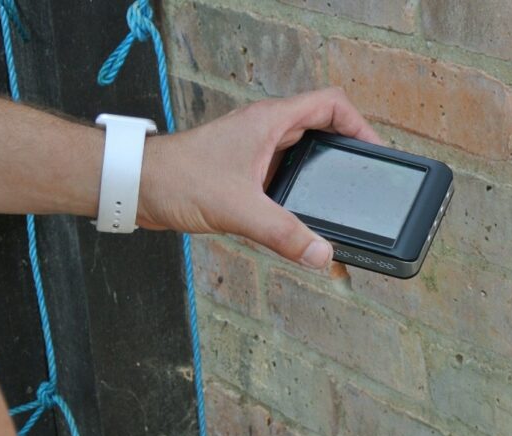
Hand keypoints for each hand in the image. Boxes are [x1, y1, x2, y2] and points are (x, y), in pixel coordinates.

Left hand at [138, 87, 380, 268]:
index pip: (330, 105)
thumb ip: (285, 234)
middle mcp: (265, 130)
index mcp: (270, 121)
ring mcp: (254, 149)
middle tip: (365, 180)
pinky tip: (303, 218)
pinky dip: (299, 192)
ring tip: (342, 201)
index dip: (359, 124)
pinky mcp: (243, 170)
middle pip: (322, 128)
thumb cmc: (178, 179)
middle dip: (347, 153)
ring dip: (322, 174)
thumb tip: (324, 255)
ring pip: (302, 153)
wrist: (136, 186)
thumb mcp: (239, 209)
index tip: (375, 153)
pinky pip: (283, 175)